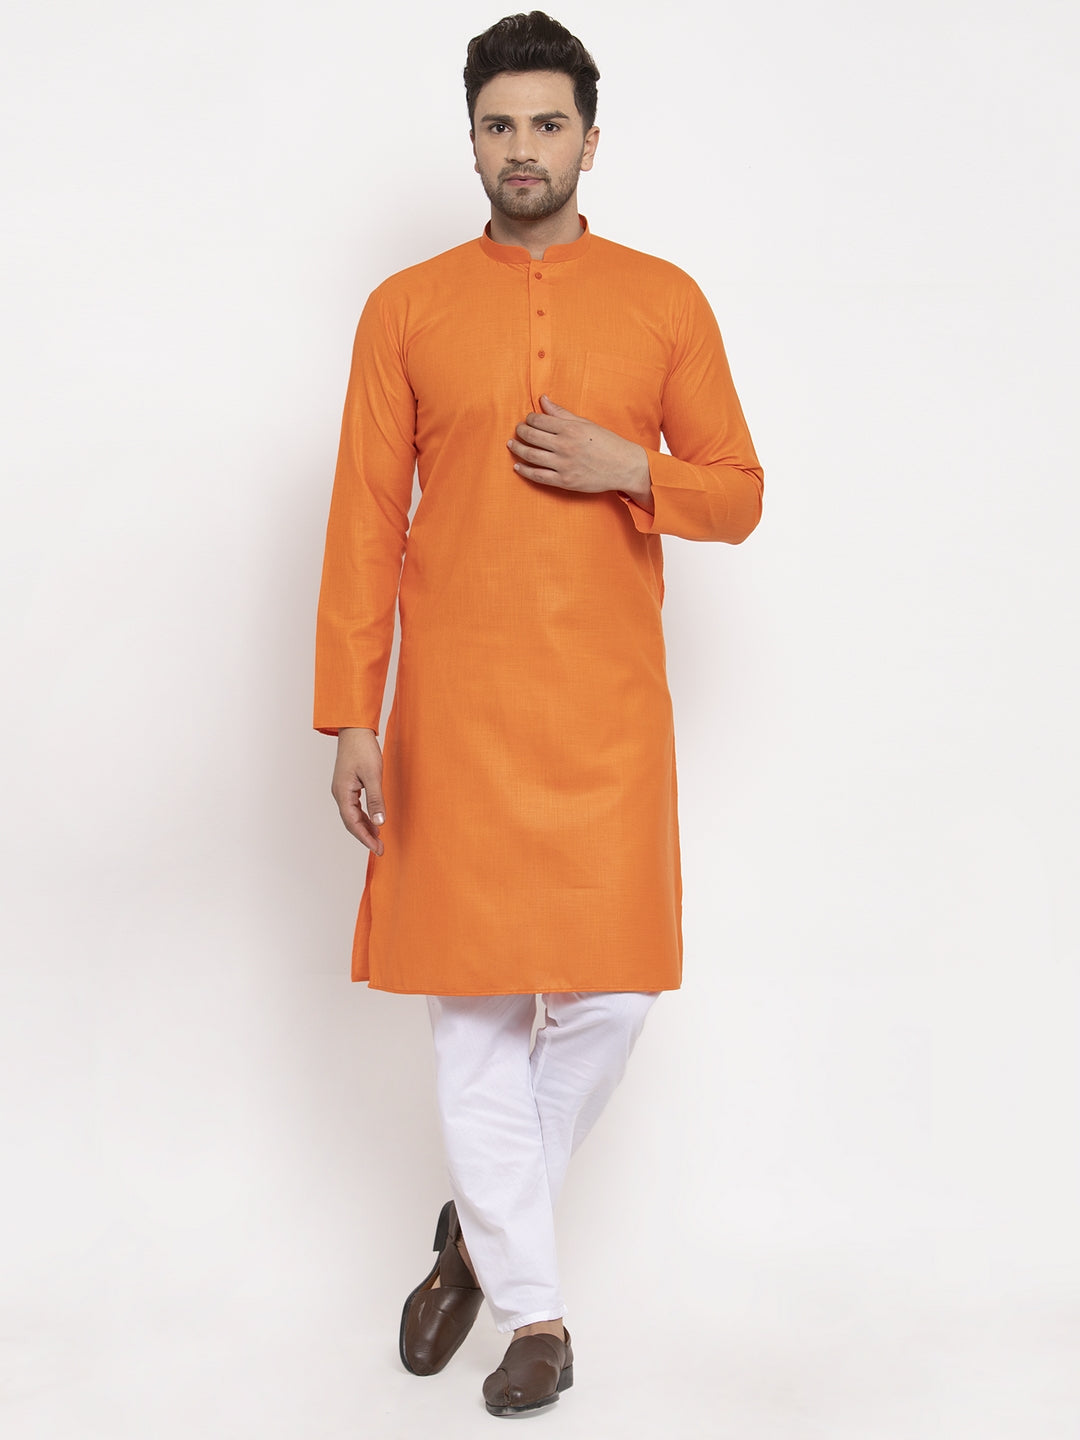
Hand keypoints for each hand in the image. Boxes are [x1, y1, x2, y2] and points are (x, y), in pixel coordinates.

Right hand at [331, 727, 385, 855]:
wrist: (354, 729)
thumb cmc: (362, 748)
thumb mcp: (373, 775)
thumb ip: (376, 800)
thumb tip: (380, 823)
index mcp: (342, 793)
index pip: (353, 823)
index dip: (365, 838)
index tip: (377, 849)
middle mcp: (339, 793)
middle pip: (351, 822)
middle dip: (365, 836)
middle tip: (380, 849)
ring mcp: (342, 789)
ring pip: (352, 815)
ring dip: (365, 827)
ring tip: (378, 838)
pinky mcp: (347, 784)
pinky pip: (354, 806)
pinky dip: (364, 816)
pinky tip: (374, 820)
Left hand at [507, 395, 653, 508]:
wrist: (624, 466)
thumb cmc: (606, 443)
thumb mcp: (585, 423)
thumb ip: (561, 413)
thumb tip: (543, 399)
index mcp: (570, 429)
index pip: (539, 420)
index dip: (529, 419)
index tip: (528, 419)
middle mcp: (564, 446)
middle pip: (531, 437)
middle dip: (520, 432)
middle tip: (517, 430)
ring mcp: (563, 465)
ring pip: (531, 456)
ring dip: (518, 449)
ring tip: (512, 444)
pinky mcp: (564, 481)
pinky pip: (538, 476)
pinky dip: (525, 471)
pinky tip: (517, 466)